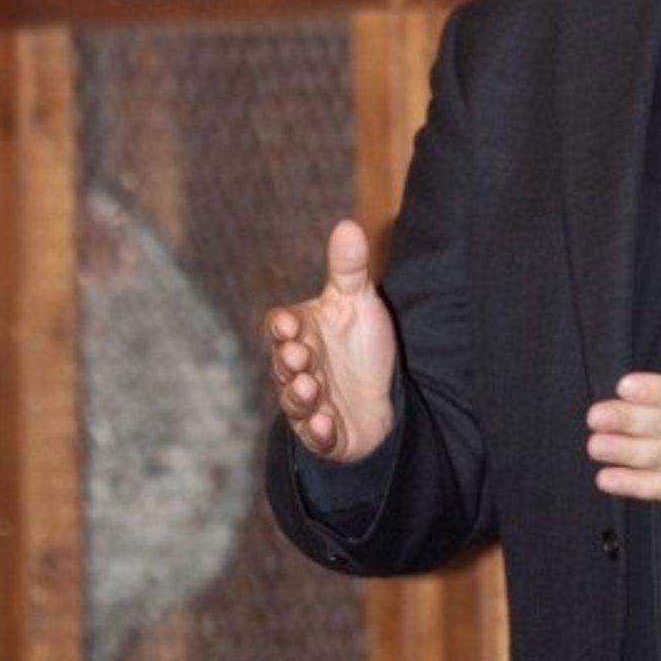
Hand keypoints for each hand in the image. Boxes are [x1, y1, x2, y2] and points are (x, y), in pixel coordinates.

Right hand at [263, 219, 397, 463]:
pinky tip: (326, 423)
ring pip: (295, 400)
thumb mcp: (358, 302)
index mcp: (302, 333)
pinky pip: (316, 435)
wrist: (378, 396)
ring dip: (300, 395)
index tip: (289, 321)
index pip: (281, 327)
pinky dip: (319, 430)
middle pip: (284, 364)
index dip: (283, 326)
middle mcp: (298, 368)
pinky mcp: (325, 434)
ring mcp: (309, 403)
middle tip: (300, 355)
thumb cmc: (359, 345)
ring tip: (311, 388)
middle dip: (289, 361)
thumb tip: (348, 224)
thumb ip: (349, 268)